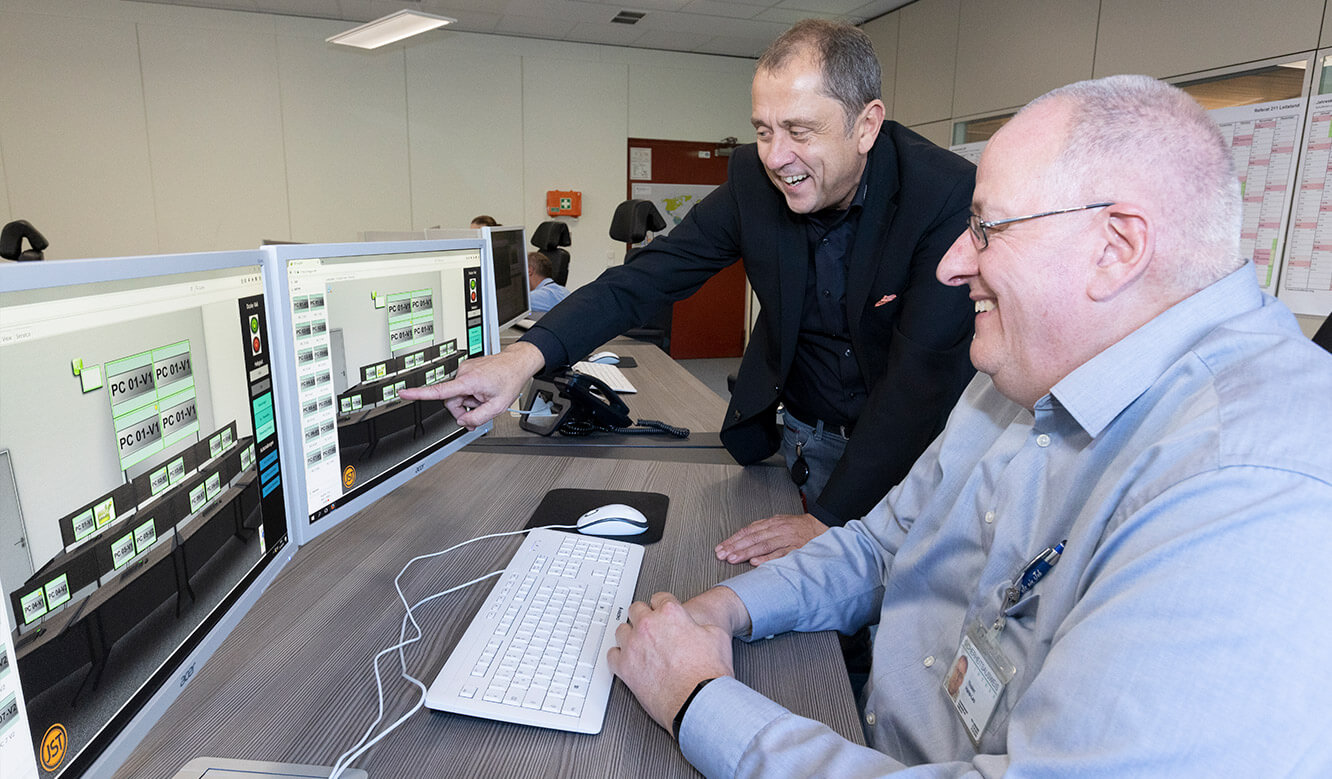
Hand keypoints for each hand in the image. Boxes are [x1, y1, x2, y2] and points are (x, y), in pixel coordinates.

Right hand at [397, 342, 543, 428]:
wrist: (516, 363)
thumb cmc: (509, 380)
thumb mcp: (497, 407)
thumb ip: (477, 418)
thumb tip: (462, 421)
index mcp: (468, 381)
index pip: (439, 390)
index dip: (419, 394)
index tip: (403, 393)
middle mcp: (463, 372)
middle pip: (450, 399)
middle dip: (462, 409)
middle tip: (477, 411)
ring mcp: (464, 369)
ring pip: (456, 394)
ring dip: (468, 400)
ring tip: (484, 398)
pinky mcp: (466, 369)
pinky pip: (462, 387)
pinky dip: (470, 393)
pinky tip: (482, 392)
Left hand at [607, 592, 734, 731]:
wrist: (698, 700)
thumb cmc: (707, 674)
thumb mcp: (717, 637)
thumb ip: (701, 626)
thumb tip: (698, 629)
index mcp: (670, 613)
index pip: (660, 598)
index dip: (663, 605)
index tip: (662, 612)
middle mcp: (649, 625)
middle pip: (636, 609)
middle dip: (644, 617)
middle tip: (651, 627)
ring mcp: (634, 646)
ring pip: (621, 630)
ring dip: (630, 635)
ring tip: (638, 644)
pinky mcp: (625, 668)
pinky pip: (612, 655)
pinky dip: (619, 657)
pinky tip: (627, 661)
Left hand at [715, 512, 828, 565]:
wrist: (822, 525)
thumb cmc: (800, 527)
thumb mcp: (779, 523)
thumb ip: (763, 530)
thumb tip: (745, 537)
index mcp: (772, 523)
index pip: (748, 531)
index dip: (734, 539)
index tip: (721, 548)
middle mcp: (777, 529)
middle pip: (752, 538)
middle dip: (735, 547)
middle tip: (722, 554)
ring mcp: (786, 538)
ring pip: (763, 545)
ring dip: (746, 552)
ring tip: (733, 558)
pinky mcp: (796, 548)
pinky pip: (780, 553)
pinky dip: (767, 558)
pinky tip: (756, 562)